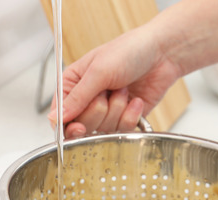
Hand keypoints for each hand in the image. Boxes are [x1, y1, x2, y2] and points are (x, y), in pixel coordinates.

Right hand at [48, 26, 182, 138]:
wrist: (162, 54)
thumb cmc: (129, 51)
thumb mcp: (98, 72)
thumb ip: (77, 98)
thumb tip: (55, 119)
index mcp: (73, 85)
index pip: (59, 115)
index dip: (67, 125)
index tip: (78, 127)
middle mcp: (87, 100)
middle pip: (82, 126)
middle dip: (99, 110)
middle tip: (108, 92)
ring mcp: (107, 111)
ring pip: (103, 129)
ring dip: (117, 109)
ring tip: (124, 90)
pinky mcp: (125, 118)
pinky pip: (122, 130)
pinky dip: (131, 115)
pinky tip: (136, 100)